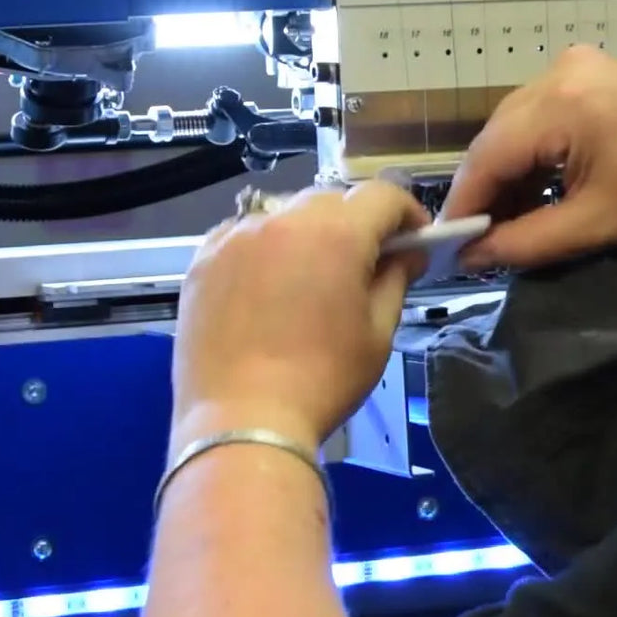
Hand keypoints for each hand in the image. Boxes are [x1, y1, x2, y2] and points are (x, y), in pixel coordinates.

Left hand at [170, 182, 430, 453]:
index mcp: (336, 234)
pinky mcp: (202, 260)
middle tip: (366, 264)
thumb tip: (407, 253)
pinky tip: (268, 285)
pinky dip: (265, 248)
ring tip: (312, 277)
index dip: (408, 212)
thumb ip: (395, 279)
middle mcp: (282, 220)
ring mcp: (235, 237)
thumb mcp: (377, 333)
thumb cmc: (322, 380)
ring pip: (285, 214)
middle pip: (332, 200)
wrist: (242, 421)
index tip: (414, 240)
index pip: (382, 195)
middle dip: (357, 223)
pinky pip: (244, 235)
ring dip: (308, 233)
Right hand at [443, 46, 616, 267]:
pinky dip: (540, 153)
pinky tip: (544, 191)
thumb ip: (526, 241)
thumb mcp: (595, 224)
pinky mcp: (597, 73)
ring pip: (520, 126)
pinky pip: (547, 115)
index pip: (486, 156)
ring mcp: (579, 66)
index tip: (449, 248)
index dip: (465, 205)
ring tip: (513, 223)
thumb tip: (473, 257)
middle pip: (499, 136)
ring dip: (514, 173)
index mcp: (558, 102)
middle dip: (489, 190)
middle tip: (481, 242)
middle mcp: (559, 71)